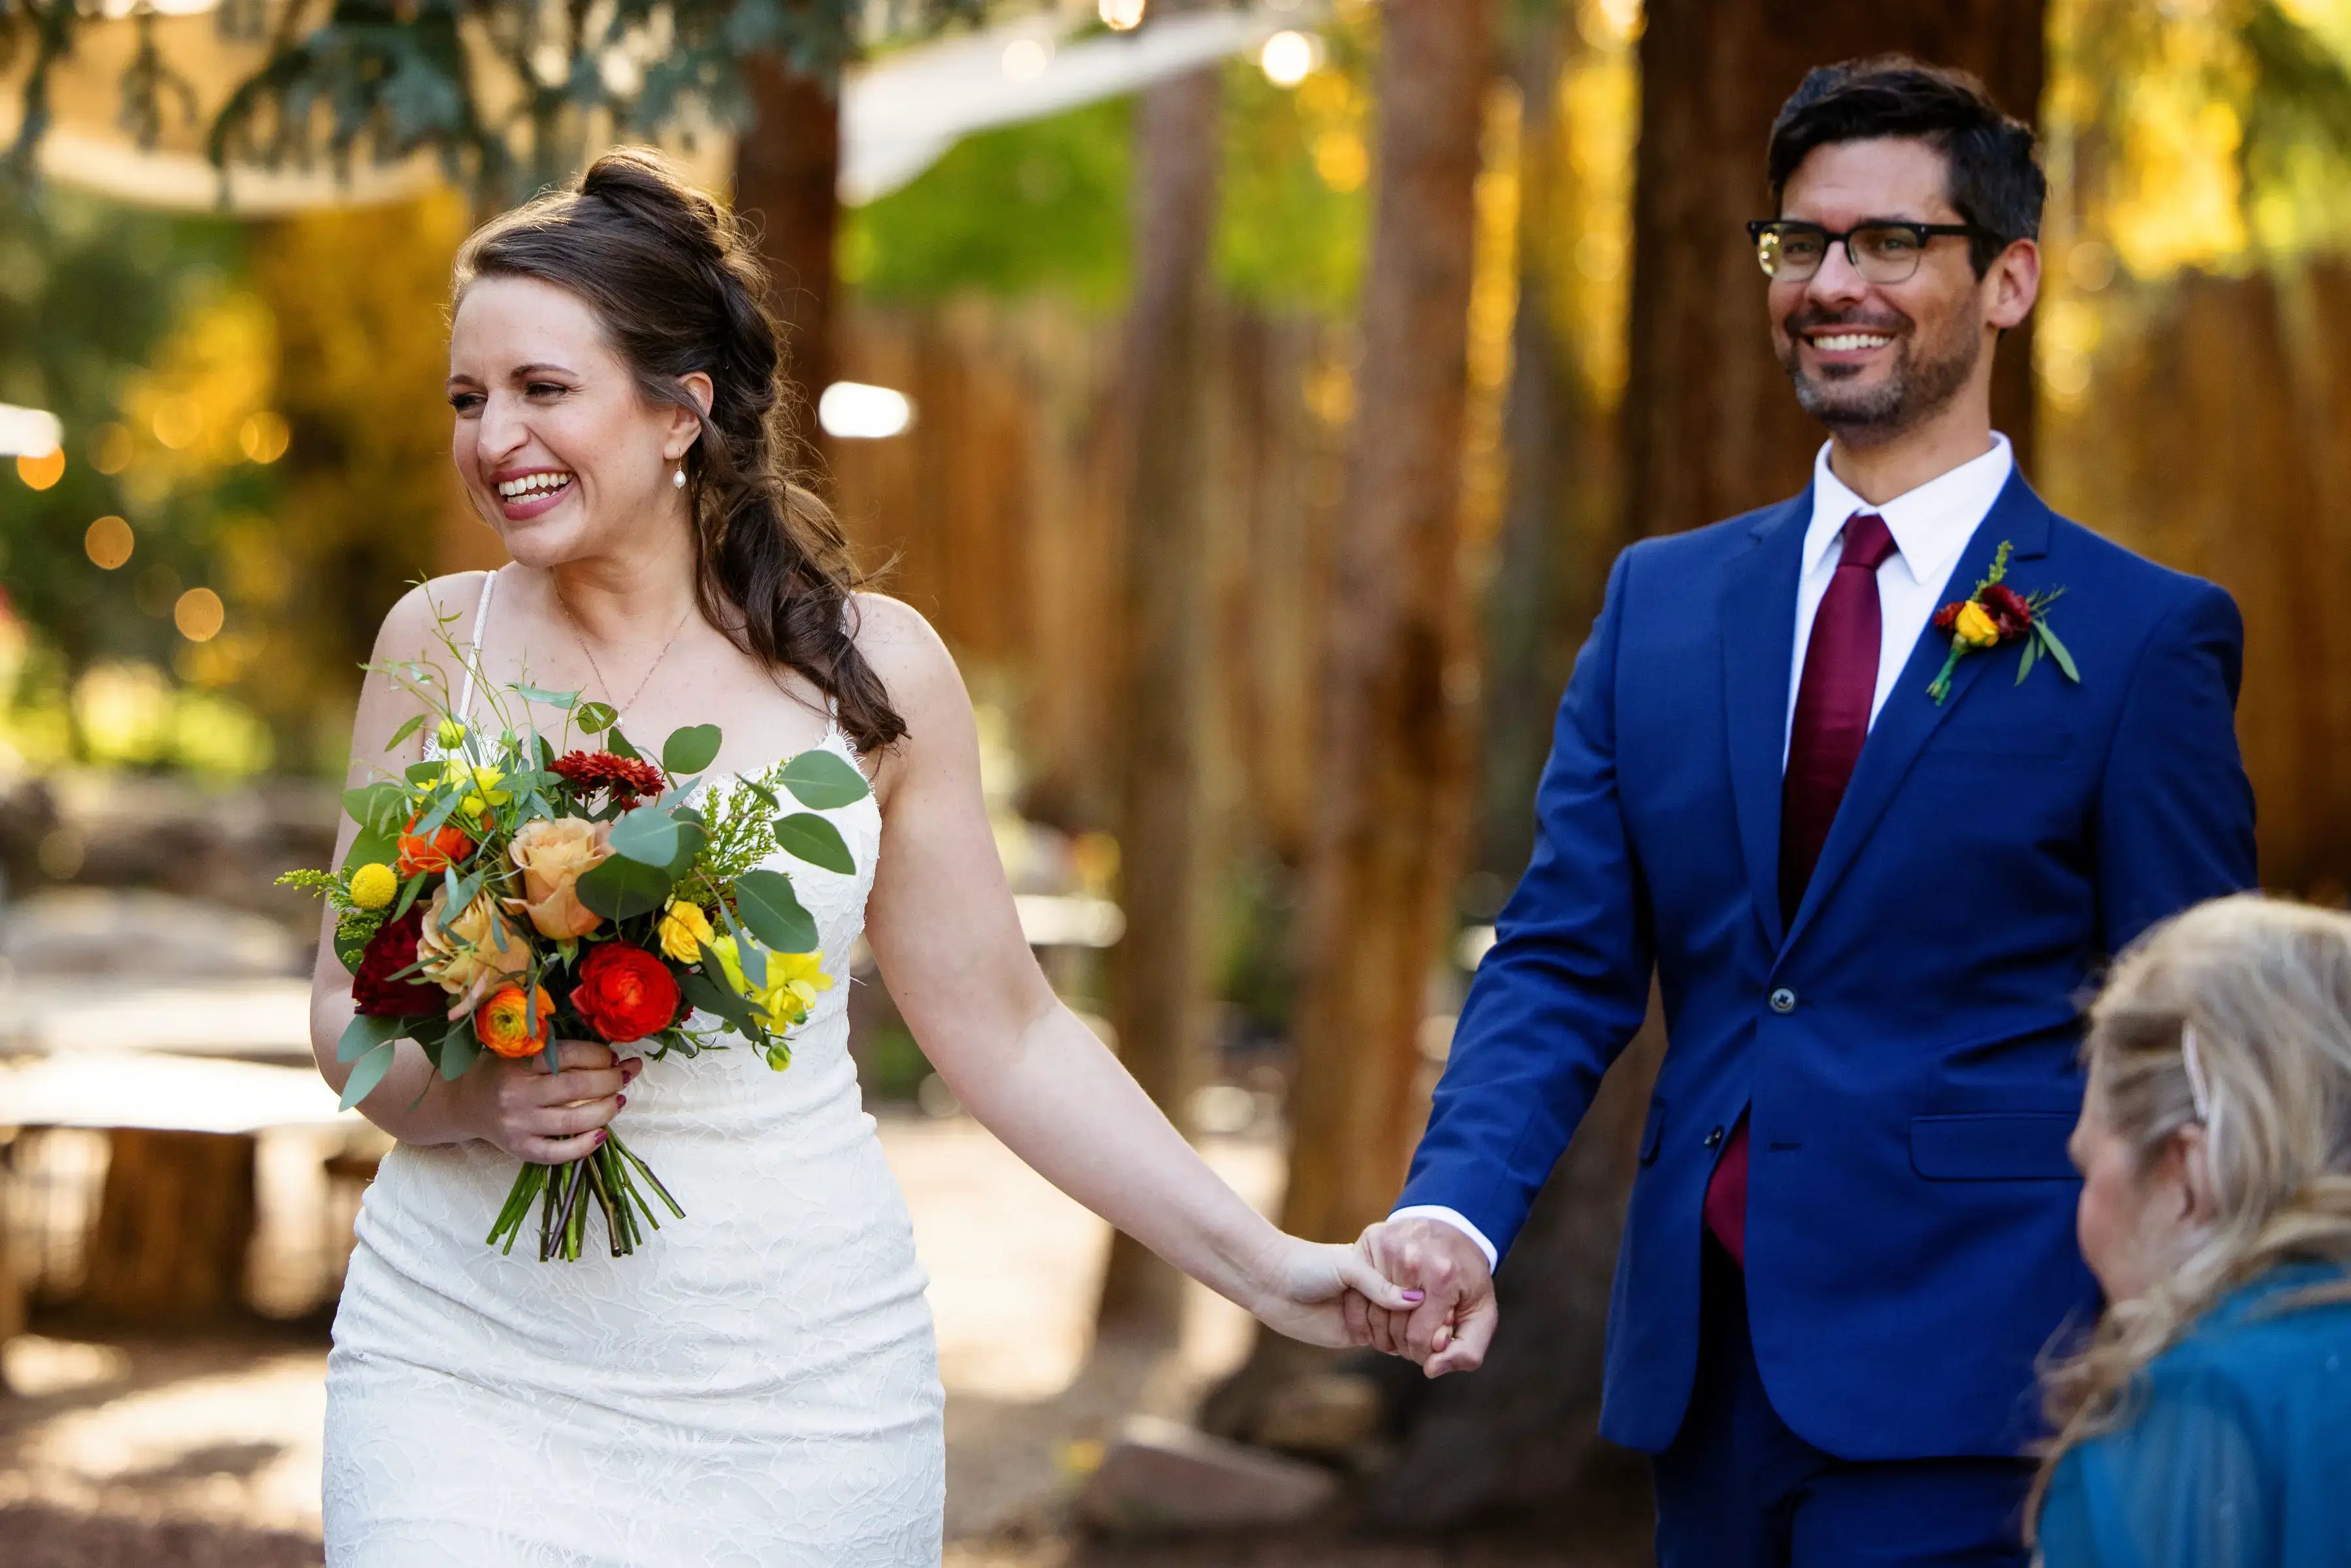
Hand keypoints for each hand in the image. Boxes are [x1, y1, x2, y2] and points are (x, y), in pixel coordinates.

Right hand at [453, 1040, 641, 1162]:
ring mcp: (518, 1124)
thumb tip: (611, 1058)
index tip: (613, 1056)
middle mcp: (517, 1093)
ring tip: (619, 1100)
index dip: (600, 1055)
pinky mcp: (519, 1149)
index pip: (569, 1055)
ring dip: (606, 1110)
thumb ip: (557, 1052)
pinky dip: (584, 1146)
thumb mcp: (520, 1051)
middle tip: (625, 1075)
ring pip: (573, 1121)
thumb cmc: (500, 1071)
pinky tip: (602, 1134)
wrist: (464, 1102)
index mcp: (518, 1062)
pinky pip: (557, 1153)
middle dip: (610, 1080)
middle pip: (576, 1087)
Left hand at [1248, 1234, 1425, 1349]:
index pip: (1415, 1283)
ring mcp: (1372, 1312)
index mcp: (1381, 1264)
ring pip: (1403, 1328)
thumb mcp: (1348, 1267)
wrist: (1274, 1285)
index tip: (1445, 1308)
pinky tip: (1409, 1349)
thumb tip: (1416, 1299)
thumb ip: (1379, 1284)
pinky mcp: (1360, 1334)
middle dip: (1423, 1320)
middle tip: (1438, 1333)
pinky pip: (1387, 1343)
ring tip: (1426, 1343)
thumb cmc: (1309, 1265)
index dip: (1429, 1296)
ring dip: (1411, 1336)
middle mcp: (1380, 1289)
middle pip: (1414, 1309)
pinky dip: (1398, 1347)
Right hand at [1343, 1217, 1496, 1376]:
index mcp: (1442, 1277)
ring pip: (1372, 1315)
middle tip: (1415, 1340)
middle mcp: (1412, 1259)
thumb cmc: (1466, 1275)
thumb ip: (1467, 1350)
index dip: (1424, 1353)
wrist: (1453, 1225)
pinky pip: (1357, 1293)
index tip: (1430, 1347)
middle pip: (1394, 1329)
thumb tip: (1431, 1370)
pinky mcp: (1370, 1240)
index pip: (1420, 1339)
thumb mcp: (1481, 1313)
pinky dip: (1363, 1315)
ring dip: (1383, 1333)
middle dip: (1405, 1344)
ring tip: (1399, 1330)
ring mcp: (1387, 1248)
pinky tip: (1379, 1317)